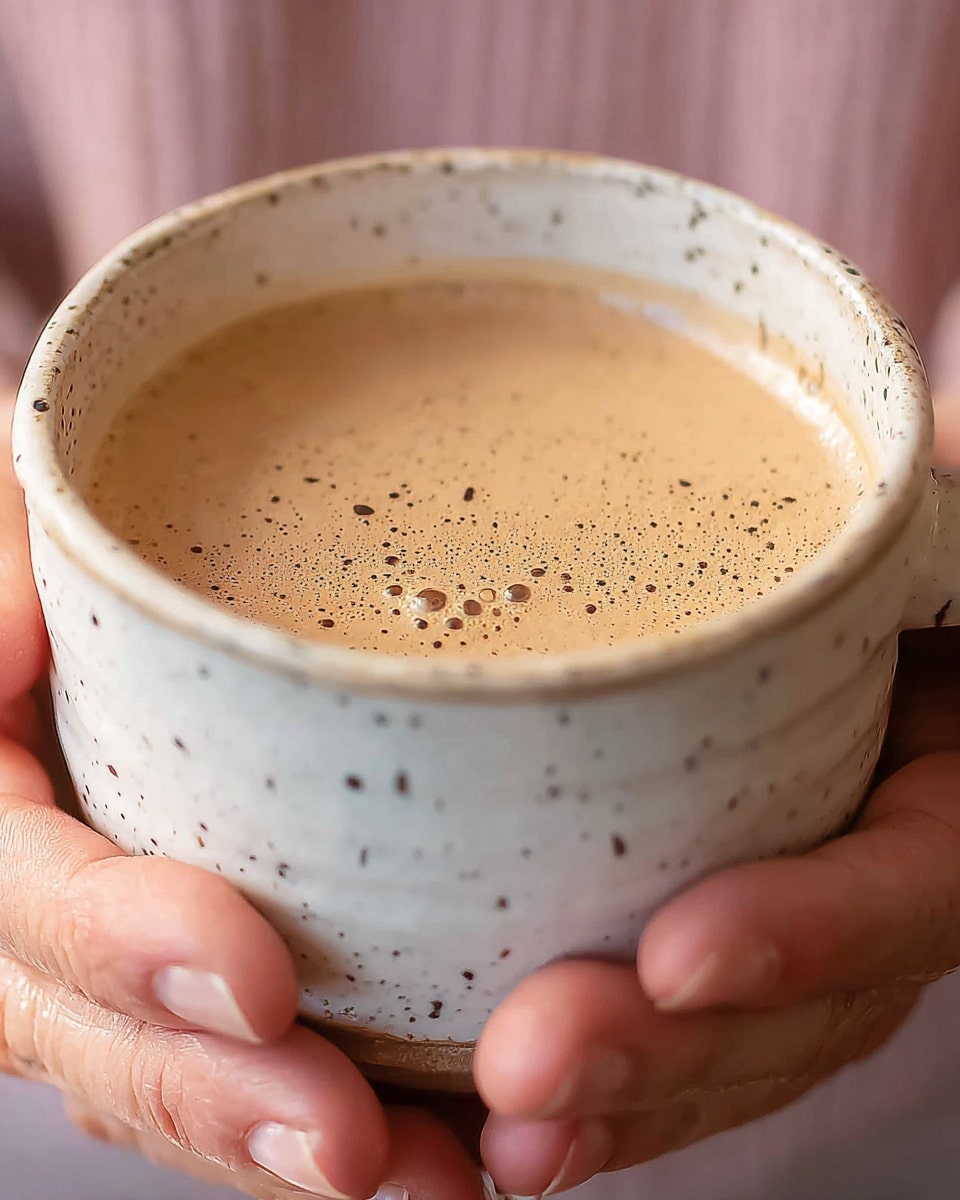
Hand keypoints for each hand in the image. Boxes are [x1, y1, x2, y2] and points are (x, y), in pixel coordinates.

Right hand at [0, 393, 481, 1199]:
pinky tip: (448, 1138)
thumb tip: (12, 646)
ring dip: (297, 1146)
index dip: (121, 949)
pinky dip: (350, 1107)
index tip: (258, 970)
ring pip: (185, 1078)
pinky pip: (263, 1058)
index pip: (27, 901)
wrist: (145, 548)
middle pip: (101, 1038)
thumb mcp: (38, 507)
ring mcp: (129, 946)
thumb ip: (13, 569)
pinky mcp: (225, 953)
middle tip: (353, 1140)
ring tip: (431, 1177)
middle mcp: (44, 902)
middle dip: (220, 1099)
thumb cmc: (95, 513)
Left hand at [473, 408, 959, 1195]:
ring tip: (499, 1132)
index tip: (680, 953)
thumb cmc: (860, 550)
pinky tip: (491, 1128)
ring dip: (614, 1106)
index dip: (812, 930)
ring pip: (726, 1057)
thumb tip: (899, 460)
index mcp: (949, 798)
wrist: (854, 621)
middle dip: (665, 1056)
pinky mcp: (707, 942)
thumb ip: (887, 534)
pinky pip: (668, 1045)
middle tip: (525, 1068)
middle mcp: (879, 884)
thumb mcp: (890, 533)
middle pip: (800, 1013)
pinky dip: (591, 1096)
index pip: (911, 885)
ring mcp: (802, 937)